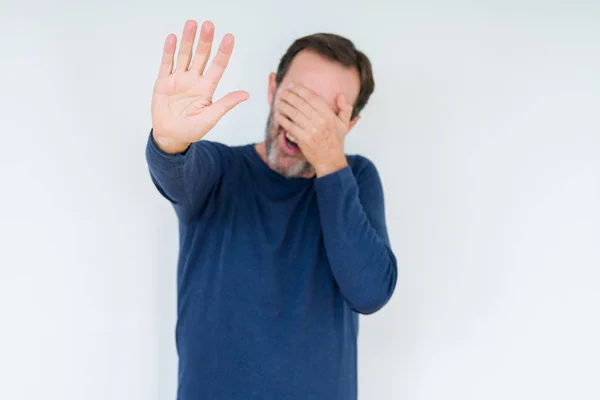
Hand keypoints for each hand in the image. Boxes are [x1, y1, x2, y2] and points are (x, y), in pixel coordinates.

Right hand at [151, 20, 248, 153]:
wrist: (170, 136)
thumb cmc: (192, 130)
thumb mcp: (211, 118)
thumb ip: (225, 104)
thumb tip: (246, 94)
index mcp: (206, 89)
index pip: (217, 66)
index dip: (223, 52)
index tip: (229, 37)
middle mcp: (194, 80)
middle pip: (201, 56)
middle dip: (205, 41)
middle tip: (209, 25)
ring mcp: (178, 79)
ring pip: (184, 55)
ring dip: (188, 40)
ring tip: (192, 24)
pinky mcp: (164, 82)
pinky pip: (167, 63)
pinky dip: (169, 51)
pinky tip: (173, 38)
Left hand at [274, 83, 354, 176]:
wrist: (331, 161)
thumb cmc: (336, 142)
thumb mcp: (344, 124)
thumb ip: (345, 109)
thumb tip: (340, 96)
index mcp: (330, 116)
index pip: (313, 98)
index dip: (301, 90)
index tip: (293, 85)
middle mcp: (321, 122)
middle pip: (301, 104)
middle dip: (290, 95)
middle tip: (283, 91)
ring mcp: (312, 131)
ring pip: (294, 114)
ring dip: (284, 105)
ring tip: (279, 101)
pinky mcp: (304, 140)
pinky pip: (290, 127)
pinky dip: (283, 120)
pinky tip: (278, 115)